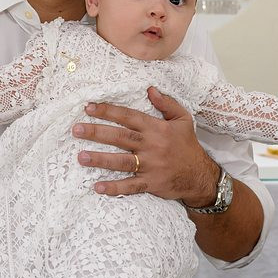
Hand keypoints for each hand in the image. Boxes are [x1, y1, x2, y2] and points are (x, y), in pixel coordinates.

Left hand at [72, 86, 216, 202]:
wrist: (200, 175)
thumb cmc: (188, 146)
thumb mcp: (183, 120)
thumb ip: (167, 104)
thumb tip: (150, 89)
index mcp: (156, 129)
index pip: (128, 117)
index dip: (109, 111)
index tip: (89, 107)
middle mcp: (151, 146)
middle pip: (120, 137)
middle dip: (97, 132)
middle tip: (76, 129)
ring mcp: (150, 166)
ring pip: (121, 162)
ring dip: (100, 159)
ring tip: (81, 156)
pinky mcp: (150, 184)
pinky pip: (130, 186)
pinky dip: (114, 188)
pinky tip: (98, 187)